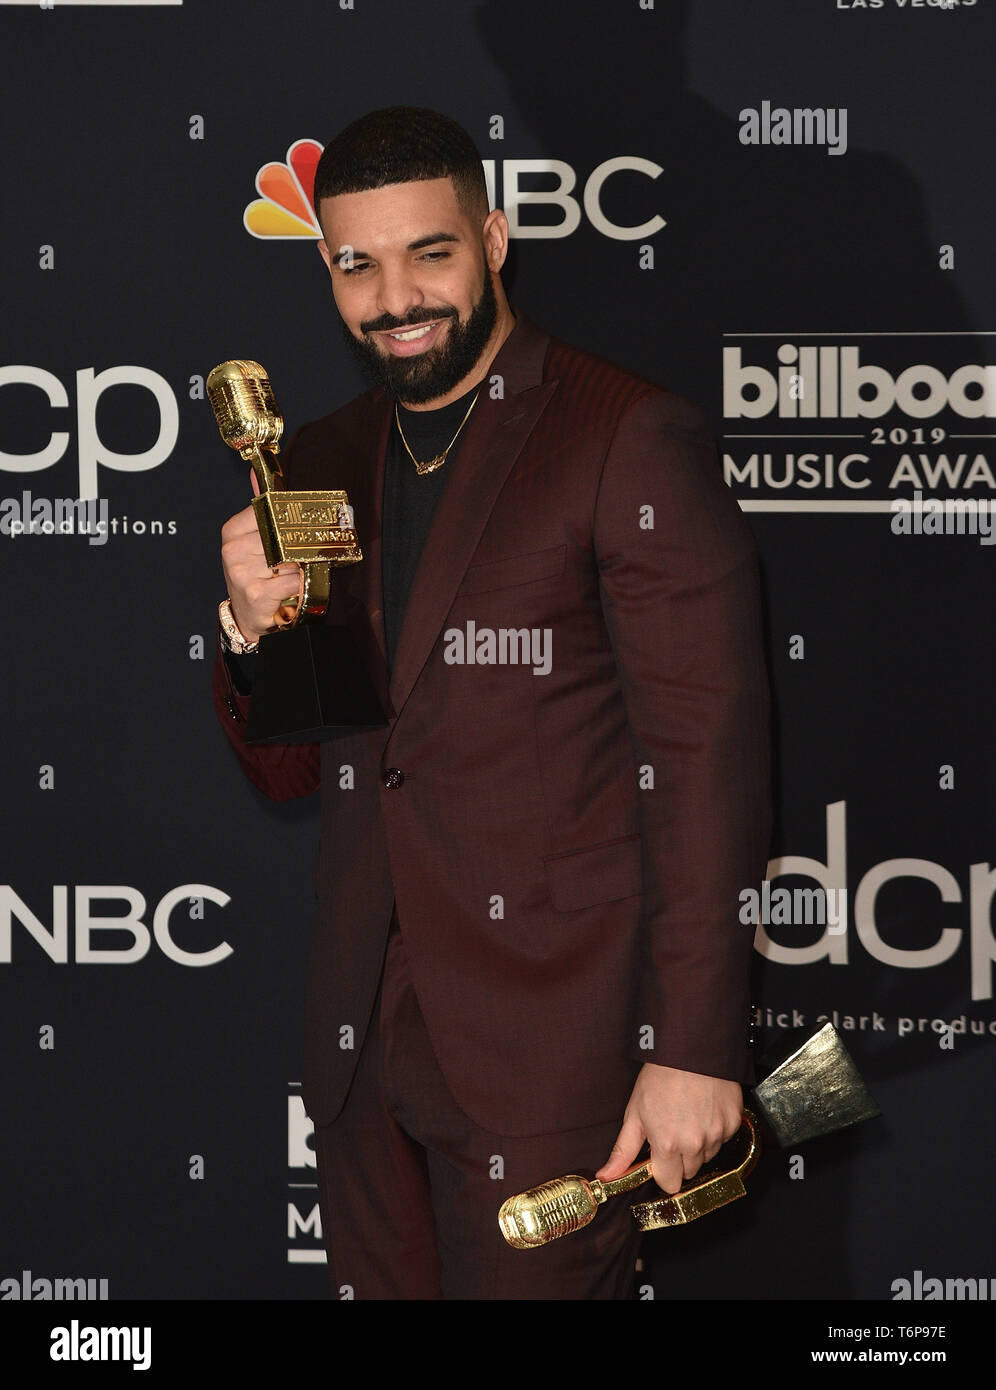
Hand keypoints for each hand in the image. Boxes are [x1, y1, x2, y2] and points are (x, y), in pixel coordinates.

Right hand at [220, 469, 301, 643]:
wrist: (248, 616)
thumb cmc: (256, 577)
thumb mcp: (254, 541)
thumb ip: (260, 508)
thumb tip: (256, 473)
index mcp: (233, 532)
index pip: (270, 513)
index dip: (288, 526)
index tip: (293, 536)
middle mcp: (233, 550)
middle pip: (284, 539)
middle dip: (297, 552)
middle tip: (295, 563)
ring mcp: (242, 572)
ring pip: (291, 560)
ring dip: (298, 571)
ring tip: (288, 579)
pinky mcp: (256, 592)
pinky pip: (293, 581)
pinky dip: (298, 587)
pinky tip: (289, 591)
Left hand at [595, 1064, 742, 1194]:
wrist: (690, 1049)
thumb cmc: (660, 1077)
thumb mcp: (635, 1112)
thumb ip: (623, 1150)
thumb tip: (606, 1176)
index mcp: (668, 1145)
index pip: (669, 1184)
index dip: (663, 1172)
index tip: (659, 1157)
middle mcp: (695, 1144)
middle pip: (689, 1171)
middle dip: (680, 1158)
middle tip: (672, 1130)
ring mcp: (717, 1134)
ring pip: (707, 1156)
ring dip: (698, 1145)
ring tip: (688, 1116)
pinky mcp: (733, 1123)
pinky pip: (722, 1139)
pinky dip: (714, 1130)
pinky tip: (703, 1110)